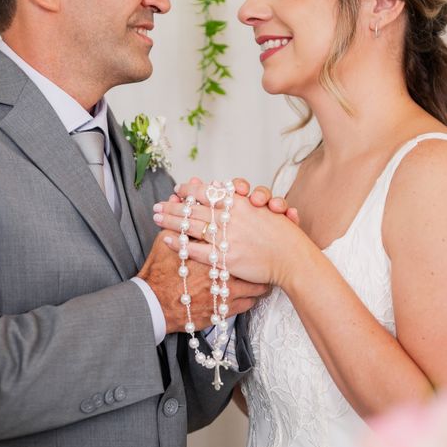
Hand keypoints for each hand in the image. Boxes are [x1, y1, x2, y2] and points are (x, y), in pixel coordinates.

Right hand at [138, 230, 268, 333]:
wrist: (155, 305)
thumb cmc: (159, 275)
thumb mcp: (164, 243)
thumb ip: (175, 221)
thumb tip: (178, 200)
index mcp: (211, 251)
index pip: (235, 239)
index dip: (248, 232)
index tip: (253, 231)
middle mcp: (222, 269)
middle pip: (250, 260)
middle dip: (259, 255)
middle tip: (265, 251)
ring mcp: (225, 290)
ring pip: (254, 284)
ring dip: (259, 279)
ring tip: (264, 274)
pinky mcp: (224, 309)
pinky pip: (248, 302)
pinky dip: (252, 297)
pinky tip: (255, 293)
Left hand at [153, 183, 309, 285]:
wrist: (292, 258)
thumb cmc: (282, 234)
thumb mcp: (263, 209)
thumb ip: (242, 199)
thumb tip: (223, 187)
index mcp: (239, 203)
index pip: (207, 191)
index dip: (189, 190)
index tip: (178, 189)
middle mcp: (230, 217)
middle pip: (193, 208)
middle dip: (172, 206)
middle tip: (156, 205)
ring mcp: (226, 237)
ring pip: (189, 225)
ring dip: (169, 220)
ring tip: (155, 217)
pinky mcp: (224, 257)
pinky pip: (194, 249)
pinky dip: (177, 243)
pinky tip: (165, 239)